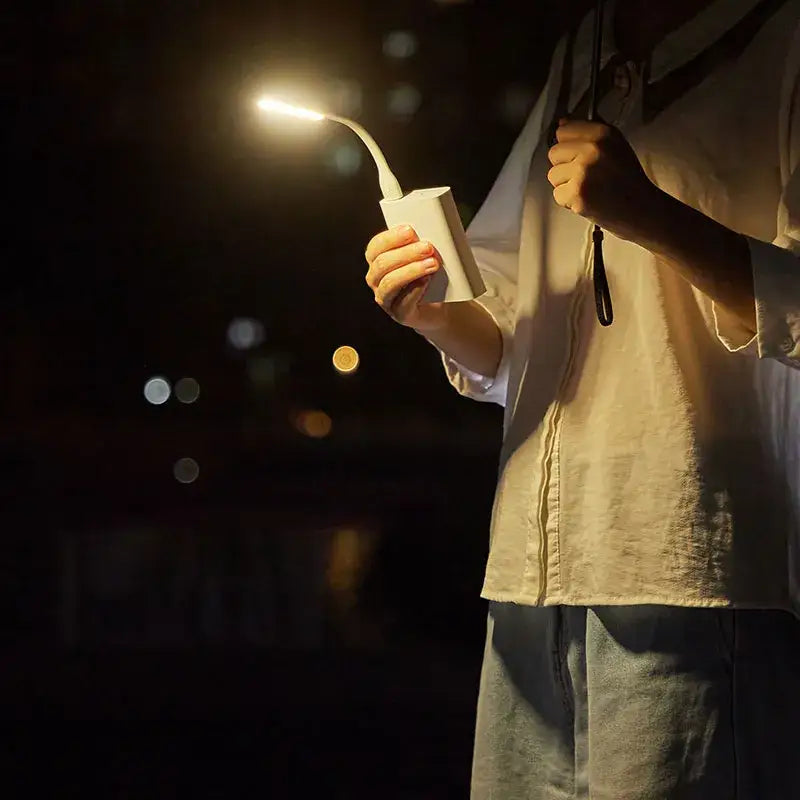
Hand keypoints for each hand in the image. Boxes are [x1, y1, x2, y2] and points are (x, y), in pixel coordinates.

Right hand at [364, 225, 446, 331]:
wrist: (439, 305)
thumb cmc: (429, 276)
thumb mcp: (423, 256)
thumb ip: (419, 244)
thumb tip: (429, 232)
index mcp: (377, 261)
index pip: (375, 247)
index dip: (391, 238)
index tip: (410, 230)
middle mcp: (376, 280)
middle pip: (382, 264)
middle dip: (406, 253)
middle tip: (427, 247)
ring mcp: (386, 299)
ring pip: (390, 282)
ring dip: (412, 270)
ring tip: (432, 263)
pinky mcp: (399, 314)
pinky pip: (403, 302)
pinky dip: (416, 289)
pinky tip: (427, 280)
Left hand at [547, 118, 658, 241]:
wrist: (640, 209)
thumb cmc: (627, 179)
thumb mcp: (615, 145)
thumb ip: (588, 131)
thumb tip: (562, 122)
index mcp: (602, 133)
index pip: (563, 131)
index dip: (567, 145)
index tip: (578, 154)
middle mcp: (592, 150)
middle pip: (554, 153)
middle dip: (564, 166)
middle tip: (585, 175)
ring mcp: (583, 172)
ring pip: (553, 175)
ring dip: (566, 184)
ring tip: (588, 188)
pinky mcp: (577, 194)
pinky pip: (557, 195)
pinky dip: (568, 201)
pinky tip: (586, 199)